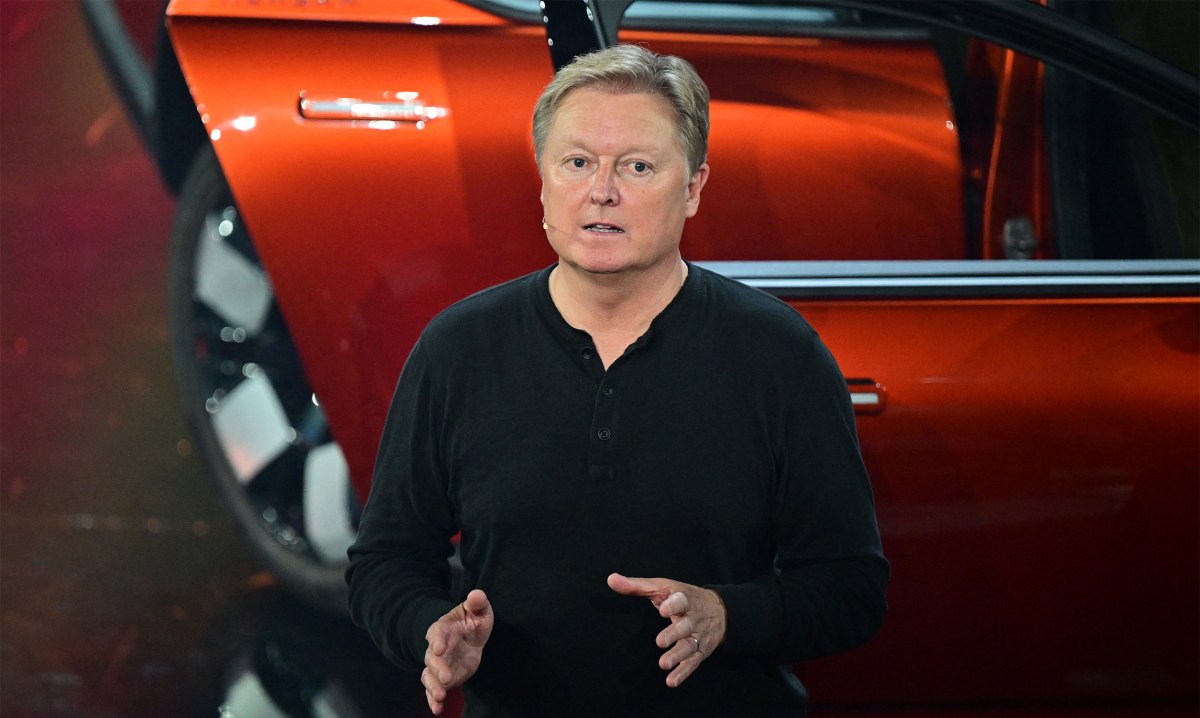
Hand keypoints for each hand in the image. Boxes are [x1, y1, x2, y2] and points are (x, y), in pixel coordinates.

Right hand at [421, 589, 493, 714]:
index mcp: (443, 628)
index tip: (439, 648)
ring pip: (429, 676)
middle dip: (437, 668)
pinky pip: (434, 690)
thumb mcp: (478, 610)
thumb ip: (477, 603)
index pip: (436, 633)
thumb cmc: (472, 620)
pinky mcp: (443, 679)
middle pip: (432, 659)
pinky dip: (433, 701)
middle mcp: (437, 648)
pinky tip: (437, 710)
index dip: (436, 640)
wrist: (470, 637)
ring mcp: (438, 665)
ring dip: (432, 687)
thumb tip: (476, 594)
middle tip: (447, 678)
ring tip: (439, 698)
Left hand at [607, 573, 726, 687]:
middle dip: (674, 634)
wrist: (720, 610)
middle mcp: (693, 618)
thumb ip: (636, 586)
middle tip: (660, 642)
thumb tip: (611, 579)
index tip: (664, 610)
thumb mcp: (662, 587)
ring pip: (689, 646)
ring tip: (663, 664)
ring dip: (677, 656)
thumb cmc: (683, 597)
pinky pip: (693, 663)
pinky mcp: (701, 651)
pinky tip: (671, 681)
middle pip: (685, 626)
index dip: (674, 604)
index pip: (681, 600)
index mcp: (684, 599)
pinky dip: (683, 673)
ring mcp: (698, 636)